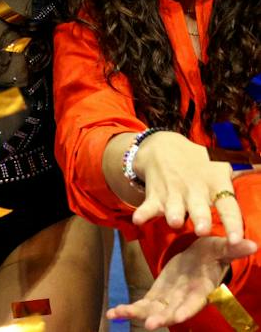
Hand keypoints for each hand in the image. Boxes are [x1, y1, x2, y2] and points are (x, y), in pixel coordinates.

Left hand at [107, 235, 258, 329]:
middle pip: (173, 311)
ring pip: (153, 311)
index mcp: (200, 288)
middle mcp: (184, 298)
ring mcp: (169, 299)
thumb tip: (251, 244)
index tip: (175, 318)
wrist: (199, 257)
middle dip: (162, 318)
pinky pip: (143, 305)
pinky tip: (112, 314)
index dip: (185, 310)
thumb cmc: (212, 253)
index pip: (194, 302)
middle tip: (150, 324)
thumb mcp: (220, 247)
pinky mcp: (158, 295)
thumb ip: (233, 248)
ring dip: (137, 314)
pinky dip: (128, 310)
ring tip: (117, 315)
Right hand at [131, 130, 245, 238]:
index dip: (233, 222)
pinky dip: (143, 213)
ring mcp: (173, 192)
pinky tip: (139, 219)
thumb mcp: (223, 162)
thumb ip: (247, 166)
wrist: (162, 146)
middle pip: (199, 207)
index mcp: (214, 184)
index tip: (237, 240)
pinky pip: (148, 206)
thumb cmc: (199, 160)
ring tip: (174, 221)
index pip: (227, 205)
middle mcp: (194, 189)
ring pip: (173, 206)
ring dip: (173, 214)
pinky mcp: (155, 194)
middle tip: (202, 230)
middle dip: (200, 218)